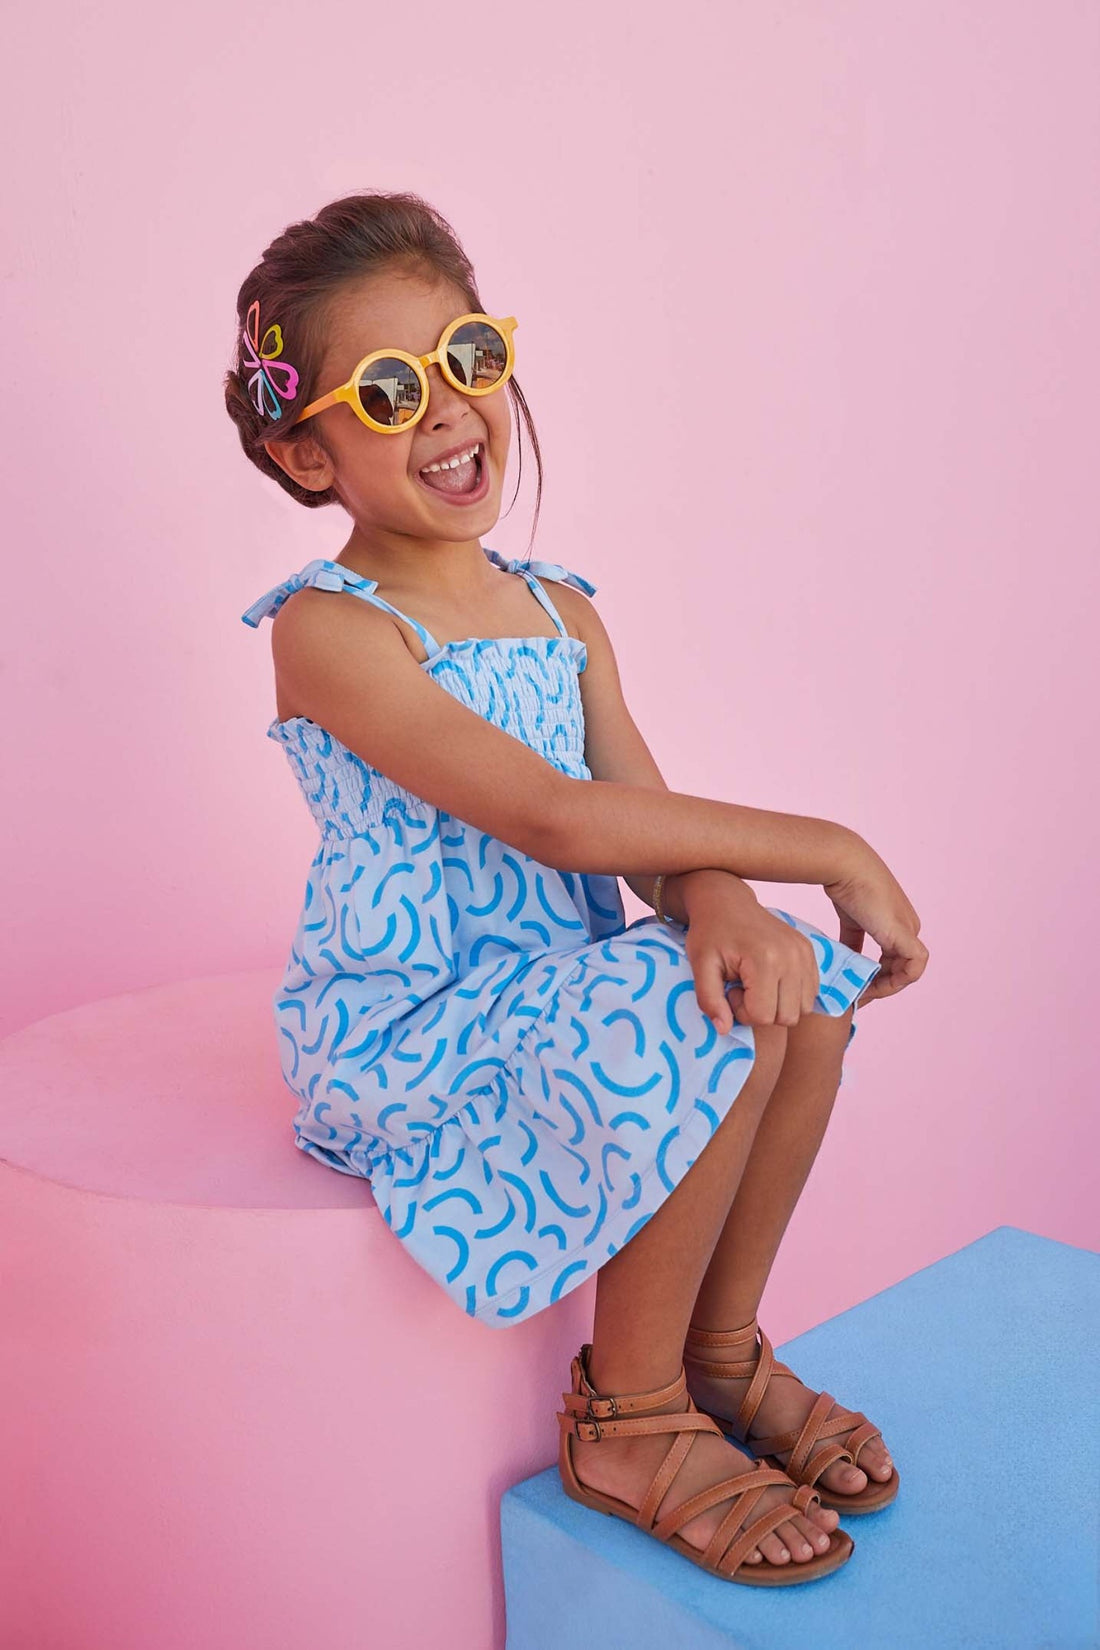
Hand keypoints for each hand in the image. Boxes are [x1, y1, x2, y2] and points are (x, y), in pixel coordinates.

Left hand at [675, 871, 821, 1032]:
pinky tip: (770, 980)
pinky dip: (791, 995)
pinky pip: (810, 994)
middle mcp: (793, 957)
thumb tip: (724, 1030)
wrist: (727, 901)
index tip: (730, 989)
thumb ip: (709, 1000)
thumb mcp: (700, 966)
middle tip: (742, 987)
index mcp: (766, 959)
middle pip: (786, 1017)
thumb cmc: (710, 933)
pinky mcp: (810, 952)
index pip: (763, 1016)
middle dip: (761, 1011)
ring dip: (777, 1005)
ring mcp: (805, 953)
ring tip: (756, 984)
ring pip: (802, 1010)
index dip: (742, 1011)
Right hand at [823, 842, 928, 1005]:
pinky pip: (913, 967)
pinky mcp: (903, 934)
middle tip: (856, 996)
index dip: (875, 978)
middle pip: (899, 968)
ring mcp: (908, 931)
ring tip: (862, 994)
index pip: (892, 960)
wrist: (846, 865)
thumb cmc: (844, 884)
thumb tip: (842, 959)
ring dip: (885, 987)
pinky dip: (897, 981)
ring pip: (906, 971)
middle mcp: (907, 928)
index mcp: (896, 924)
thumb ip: (850, 941)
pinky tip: (872, 985)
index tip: (854, 986)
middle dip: (879, 986)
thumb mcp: (849, 919)